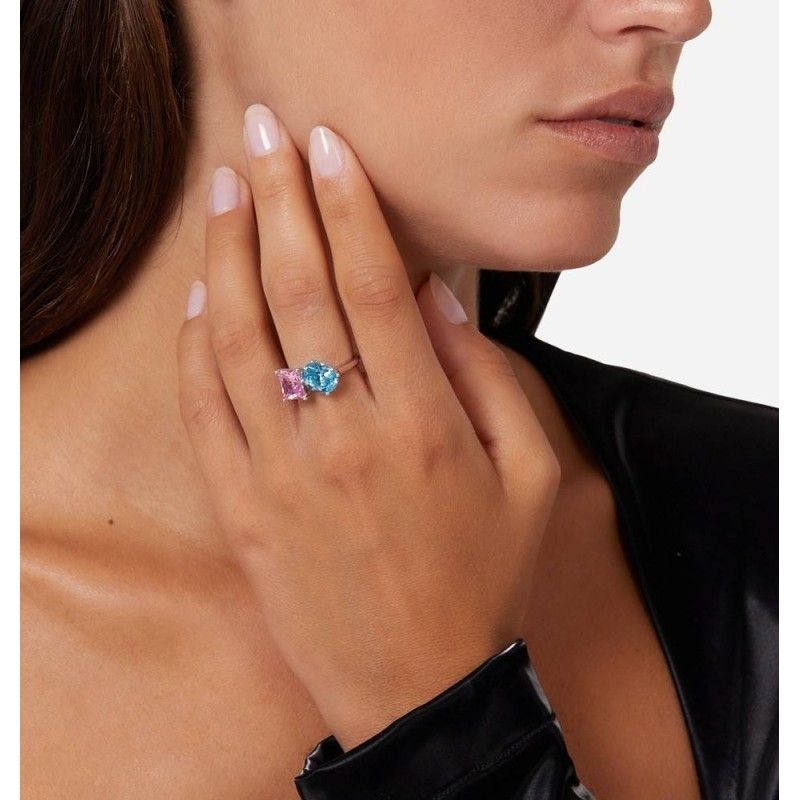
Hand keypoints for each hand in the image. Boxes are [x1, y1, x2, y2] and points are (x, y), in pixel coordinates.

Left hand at [177, 105, 559, 748]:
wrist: (421, 687)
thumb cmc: (482, 582)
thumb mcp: (530, 477)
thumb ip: (490, 379)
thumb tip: (439, 300)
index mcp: (424, 424)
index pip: (375, 284)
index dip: (349, 206)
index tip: (329, 148)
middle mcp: (345, 437)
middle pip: (300, 290)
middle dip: (278, 199)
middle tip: (264, 135)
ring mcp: (283, 473)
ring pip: (239, 338)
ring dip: (226, 253)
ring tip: (222, 191)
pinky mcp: (243, 508)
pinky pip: (205, 410)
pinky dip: (195, 346)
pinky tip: (197, 296)